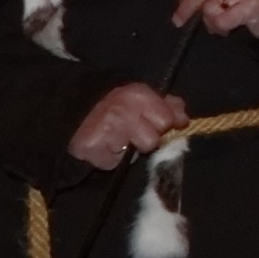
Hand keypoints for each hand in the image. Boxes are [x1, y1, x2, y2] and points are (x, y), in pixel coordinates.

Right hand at [70, 83, 187, 168]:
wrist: (75, 116)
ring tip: (120, 140)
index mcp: (138, 94)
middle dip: (148, 138)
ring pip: (138, 153)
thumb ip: (168, 105)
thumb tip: (183, 119)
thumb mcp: (142, 98)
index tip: (155, 125)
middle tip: (134, 133)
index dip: (165, 125)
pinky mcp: (93, 149)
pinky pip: (115, 163)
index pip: (168, 119)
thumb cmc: (116, 108)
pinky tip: (106, 148)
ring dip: (131, 151)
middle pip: (155, 139)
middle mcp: (123, 110)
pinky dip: (112, 159)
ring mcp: (107, 130)